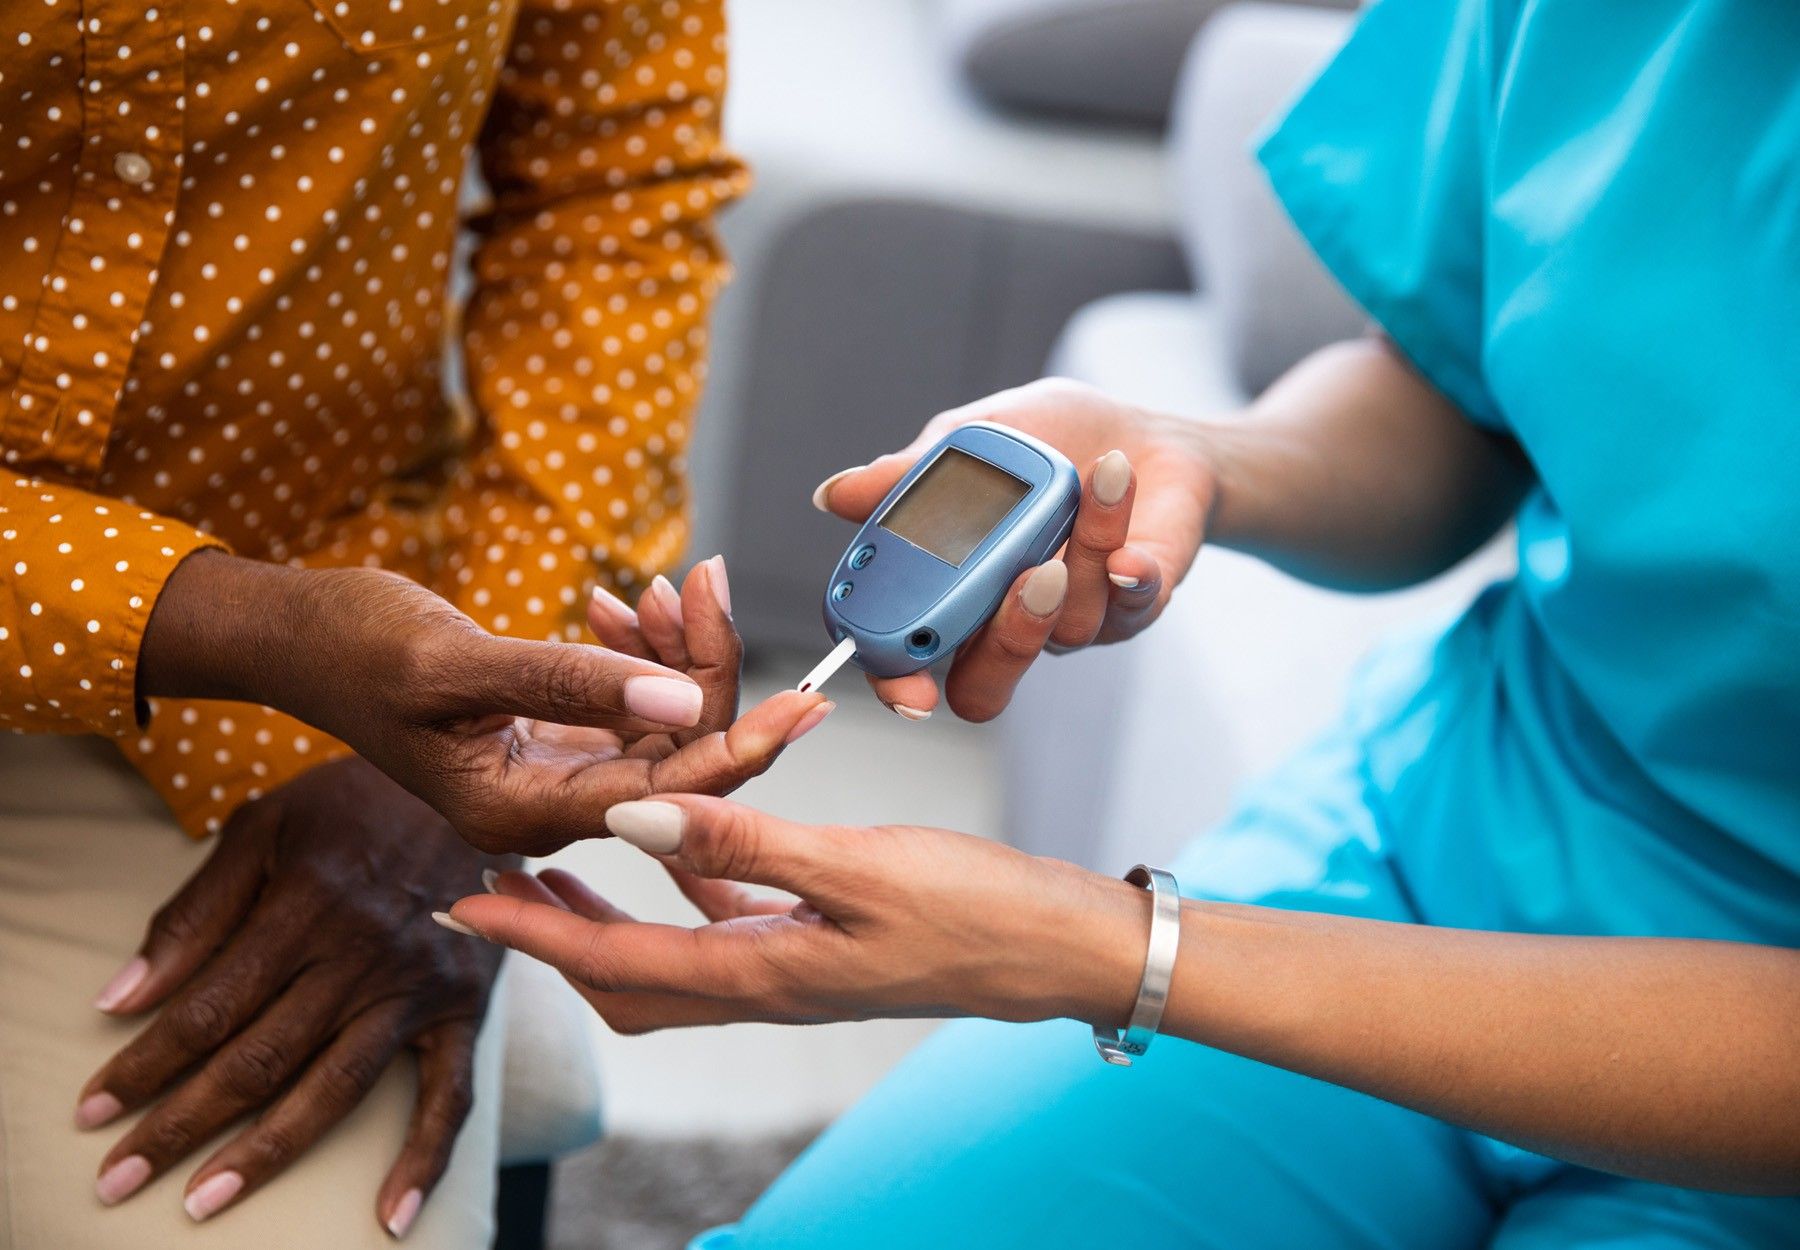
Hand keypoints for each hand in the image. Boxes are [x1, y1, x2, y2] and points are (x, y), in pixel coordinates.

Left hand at [78, 757, 503, 1234]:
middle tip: (119, 1176)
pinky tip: (388, 1217)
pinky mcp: (464, 1007)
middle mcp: (364, 953)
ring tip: (203, 1200)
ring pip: (335, 1087)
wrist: (472, 781)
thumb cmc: (356, 800)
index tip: (95, 1109)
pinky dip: (423, 1159)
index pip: (209, 1006)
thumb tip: (123, 998)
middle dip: (180, 1122)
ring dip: (264, 1152)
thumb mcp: (266, 827)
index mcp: (309, 902)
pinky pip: (449, 1095)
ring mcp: (419, 986)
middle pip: (260, 1058)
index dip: (146, 1063)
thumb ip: (196, 912)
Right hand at [140, 553, 827, 854]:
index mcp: (525, 811)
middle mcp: (550, 804)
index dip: (745, 745)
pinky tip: (622, 601)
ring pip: (662, 718)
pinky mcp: (553, 733)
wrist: (296, 635)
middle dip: (706, 666)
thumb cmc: (354, 647)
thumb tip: (684, 703)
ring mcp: (555, 769)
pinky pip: (630, 698)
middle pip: (680, 752)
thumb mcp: (457, 663)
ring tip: (663, 581)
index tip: (809, 703)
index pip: (669, 792)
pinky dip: (638, 646)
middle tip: (709, 579)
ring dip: (673, 646)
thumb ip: (570, 684)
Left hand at [442, 795, 1149, 1034]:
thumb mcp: (857, 864)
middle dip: (551, 937)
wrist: (1059, 947)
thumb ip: (742, 838)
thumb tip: (631, 817)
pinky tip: (679, 847)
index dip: (533, 931)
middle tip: (494, 888)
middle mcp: (764, 986)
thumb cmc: (974, 908)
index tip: (467, 901)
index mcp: (761, 974)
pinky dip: (680, 894)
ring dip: (604, 917)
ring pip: (666, 957)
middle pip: (624, 981)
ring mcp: (793, 971)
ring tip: (559, 864)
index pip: (614, 960)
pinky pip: (723, 928)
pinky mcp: (820, 946)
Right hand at [811, 379, 1214, 720]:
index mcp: (951, 596)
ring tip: (1097, 480)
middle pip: (983, 687)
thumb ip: (911, 474)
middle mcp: (1006, 625)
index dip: (896, 679)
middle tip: (1027, 577)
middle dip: (1006, 639)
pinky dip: (1132, 571)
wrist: (1138, 432)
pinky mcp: (1136, 604)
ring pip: (1068, 627)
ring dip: (1083, 547)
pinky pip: (1133, 603)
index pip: (908, 661)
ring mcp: (1073, 622)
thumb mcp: (971, 441)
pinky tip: (1127, 544)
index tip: (905, 676)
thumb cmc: (1046, 440)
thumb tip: (834, 494)